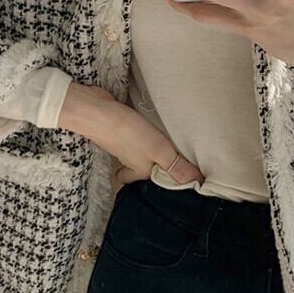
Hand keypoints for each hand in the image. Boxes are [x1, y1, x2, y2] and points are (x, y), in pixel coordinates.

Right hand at [57, 82, 204, 187]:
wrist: (95, 110)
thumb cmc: (127, 133)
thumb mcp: (158, 151)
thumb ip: (177, 166)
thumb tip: (198, 182)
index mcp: (141, 170)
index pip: (153, 181)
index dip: (165, 180)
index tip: (182, 175)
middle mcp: (131, 159)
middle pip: (145, 167)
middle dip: (157, 164)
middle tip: (176, 157)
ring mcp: (124, 143)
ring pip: (140, 150)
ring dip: (152, 146)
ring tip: (170, 138)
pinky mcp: (120, 127)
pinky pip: (135, 134)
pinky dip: (142, 130)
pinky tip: (151, 121)